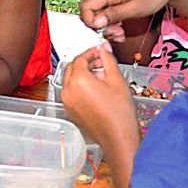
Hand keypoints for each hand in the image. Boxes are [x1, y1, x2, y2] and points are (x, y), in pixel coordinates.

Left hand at [60, 44, 140, 159]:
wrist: (118, 139)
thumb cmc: (120, 113)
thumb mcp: (117, 80)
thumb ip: (108, 60)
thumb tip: (103, 48)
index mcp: (78, 81)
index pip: (80, 58)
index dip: (91, 52)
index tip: (101, 52)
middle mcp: (68, 90)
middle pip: (72, 68)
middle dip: (86, 63)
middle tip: (102, 63)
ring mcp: (67, 102)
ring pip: (71, 80)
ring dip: (83, 74)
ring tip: (102, 78)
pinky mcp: (70, 111)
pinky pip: (72, 93)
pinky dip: (80, 87)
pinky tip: (97, 90)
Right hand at [80, 0, 187, 38]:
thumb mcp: (138, 7)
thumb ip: (115, 14)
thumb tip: (95, 22)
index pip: (85, 7)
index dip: (91, 22)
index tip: (106, 31)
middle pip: (90, 10)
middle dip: (101, 26)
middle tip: (118, 34)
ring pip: (96, 10)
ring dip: (106, 24)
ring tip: (122, 32)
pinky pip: (103, 7)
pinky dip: (110, 18)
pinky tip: (121, 25)